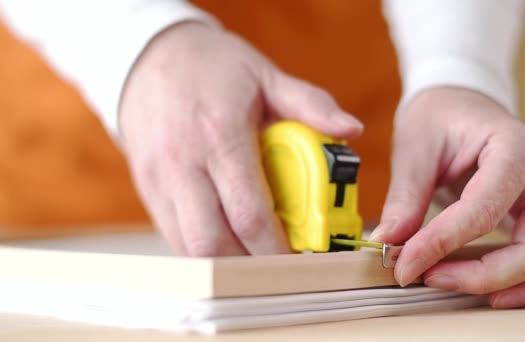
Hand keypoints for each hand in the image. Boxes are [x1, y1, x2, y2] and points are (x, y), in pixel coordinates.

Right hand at [119, 22, 362, 255]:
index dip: (275, 247)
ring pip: (188, 247)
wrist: (150, 57)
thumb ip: (311, 104)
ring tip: (256, 257)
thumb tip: (352, 130)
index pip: (248, 212)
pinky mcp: (146, 189)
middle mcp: (182, 162)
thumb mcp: (266, 75)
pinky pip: (173, 236)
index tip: (300, 259)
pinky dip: (204, 249)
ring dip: (226, 262)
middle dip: (250, 267)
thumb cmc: (215, 67)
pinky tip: (228, 240)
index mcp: (219, 134)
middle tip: (280, 266)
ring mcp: (158, 179)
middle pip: (212, 242)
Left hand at [370, 87, 524, 306]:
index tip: (403, 266)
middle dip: (482, 276)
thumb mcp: (415, 148)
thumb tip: (390, 242)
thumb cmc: (442, 118)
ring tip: (481, 298)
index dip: (439, 246)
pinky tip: (520, 288)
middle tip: (430, 279)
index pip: (481, 212)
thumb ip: (405, 198)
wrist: (462, 105)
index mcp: (515, 150)